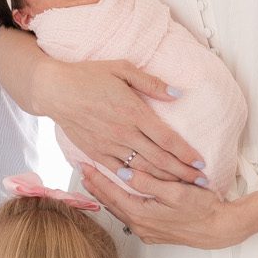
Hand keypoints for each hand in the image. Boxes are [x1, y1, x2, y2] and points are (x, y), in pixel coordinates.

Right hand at [44, 61, 204, 185]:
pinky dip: (135, 182)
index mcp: (134, 112)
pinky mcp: (96, 153)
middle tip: (201, 183)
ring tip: (182, 189)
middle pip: (159, 159)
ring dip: (164, 181)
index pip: (167, 138)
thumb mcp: (123, 68)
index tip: (201, 163)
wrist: (55, 91)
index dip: (186, 153)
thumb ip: (152, 83)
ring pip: (142, 170)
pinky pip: (119, 173)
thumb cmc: (89, 76)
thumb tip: (178, 94)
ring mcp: (109, 146)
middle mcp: (124, 133)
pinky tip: (149, 188)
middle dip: (183, 173)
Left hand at [81, 165, 248, 249]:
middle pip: (110, 203)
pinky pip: (130, 217)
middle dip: (96, 186)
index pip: (111, 193)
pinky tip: (119, 198)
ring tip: (95, 183)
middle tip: (83, 171)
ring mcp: (146, 232)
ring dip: (107, 196)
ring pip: (119, 211)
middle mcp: (139, 225)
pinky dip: (120, 204)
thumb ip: (148, 182)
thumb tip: (124, 173)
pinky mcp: (153, 233)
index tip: (84, 165)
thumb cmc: (202, 209)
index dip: (96, 178)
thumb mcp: (176, 191)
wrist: (218, 229)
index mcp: (141, 214)